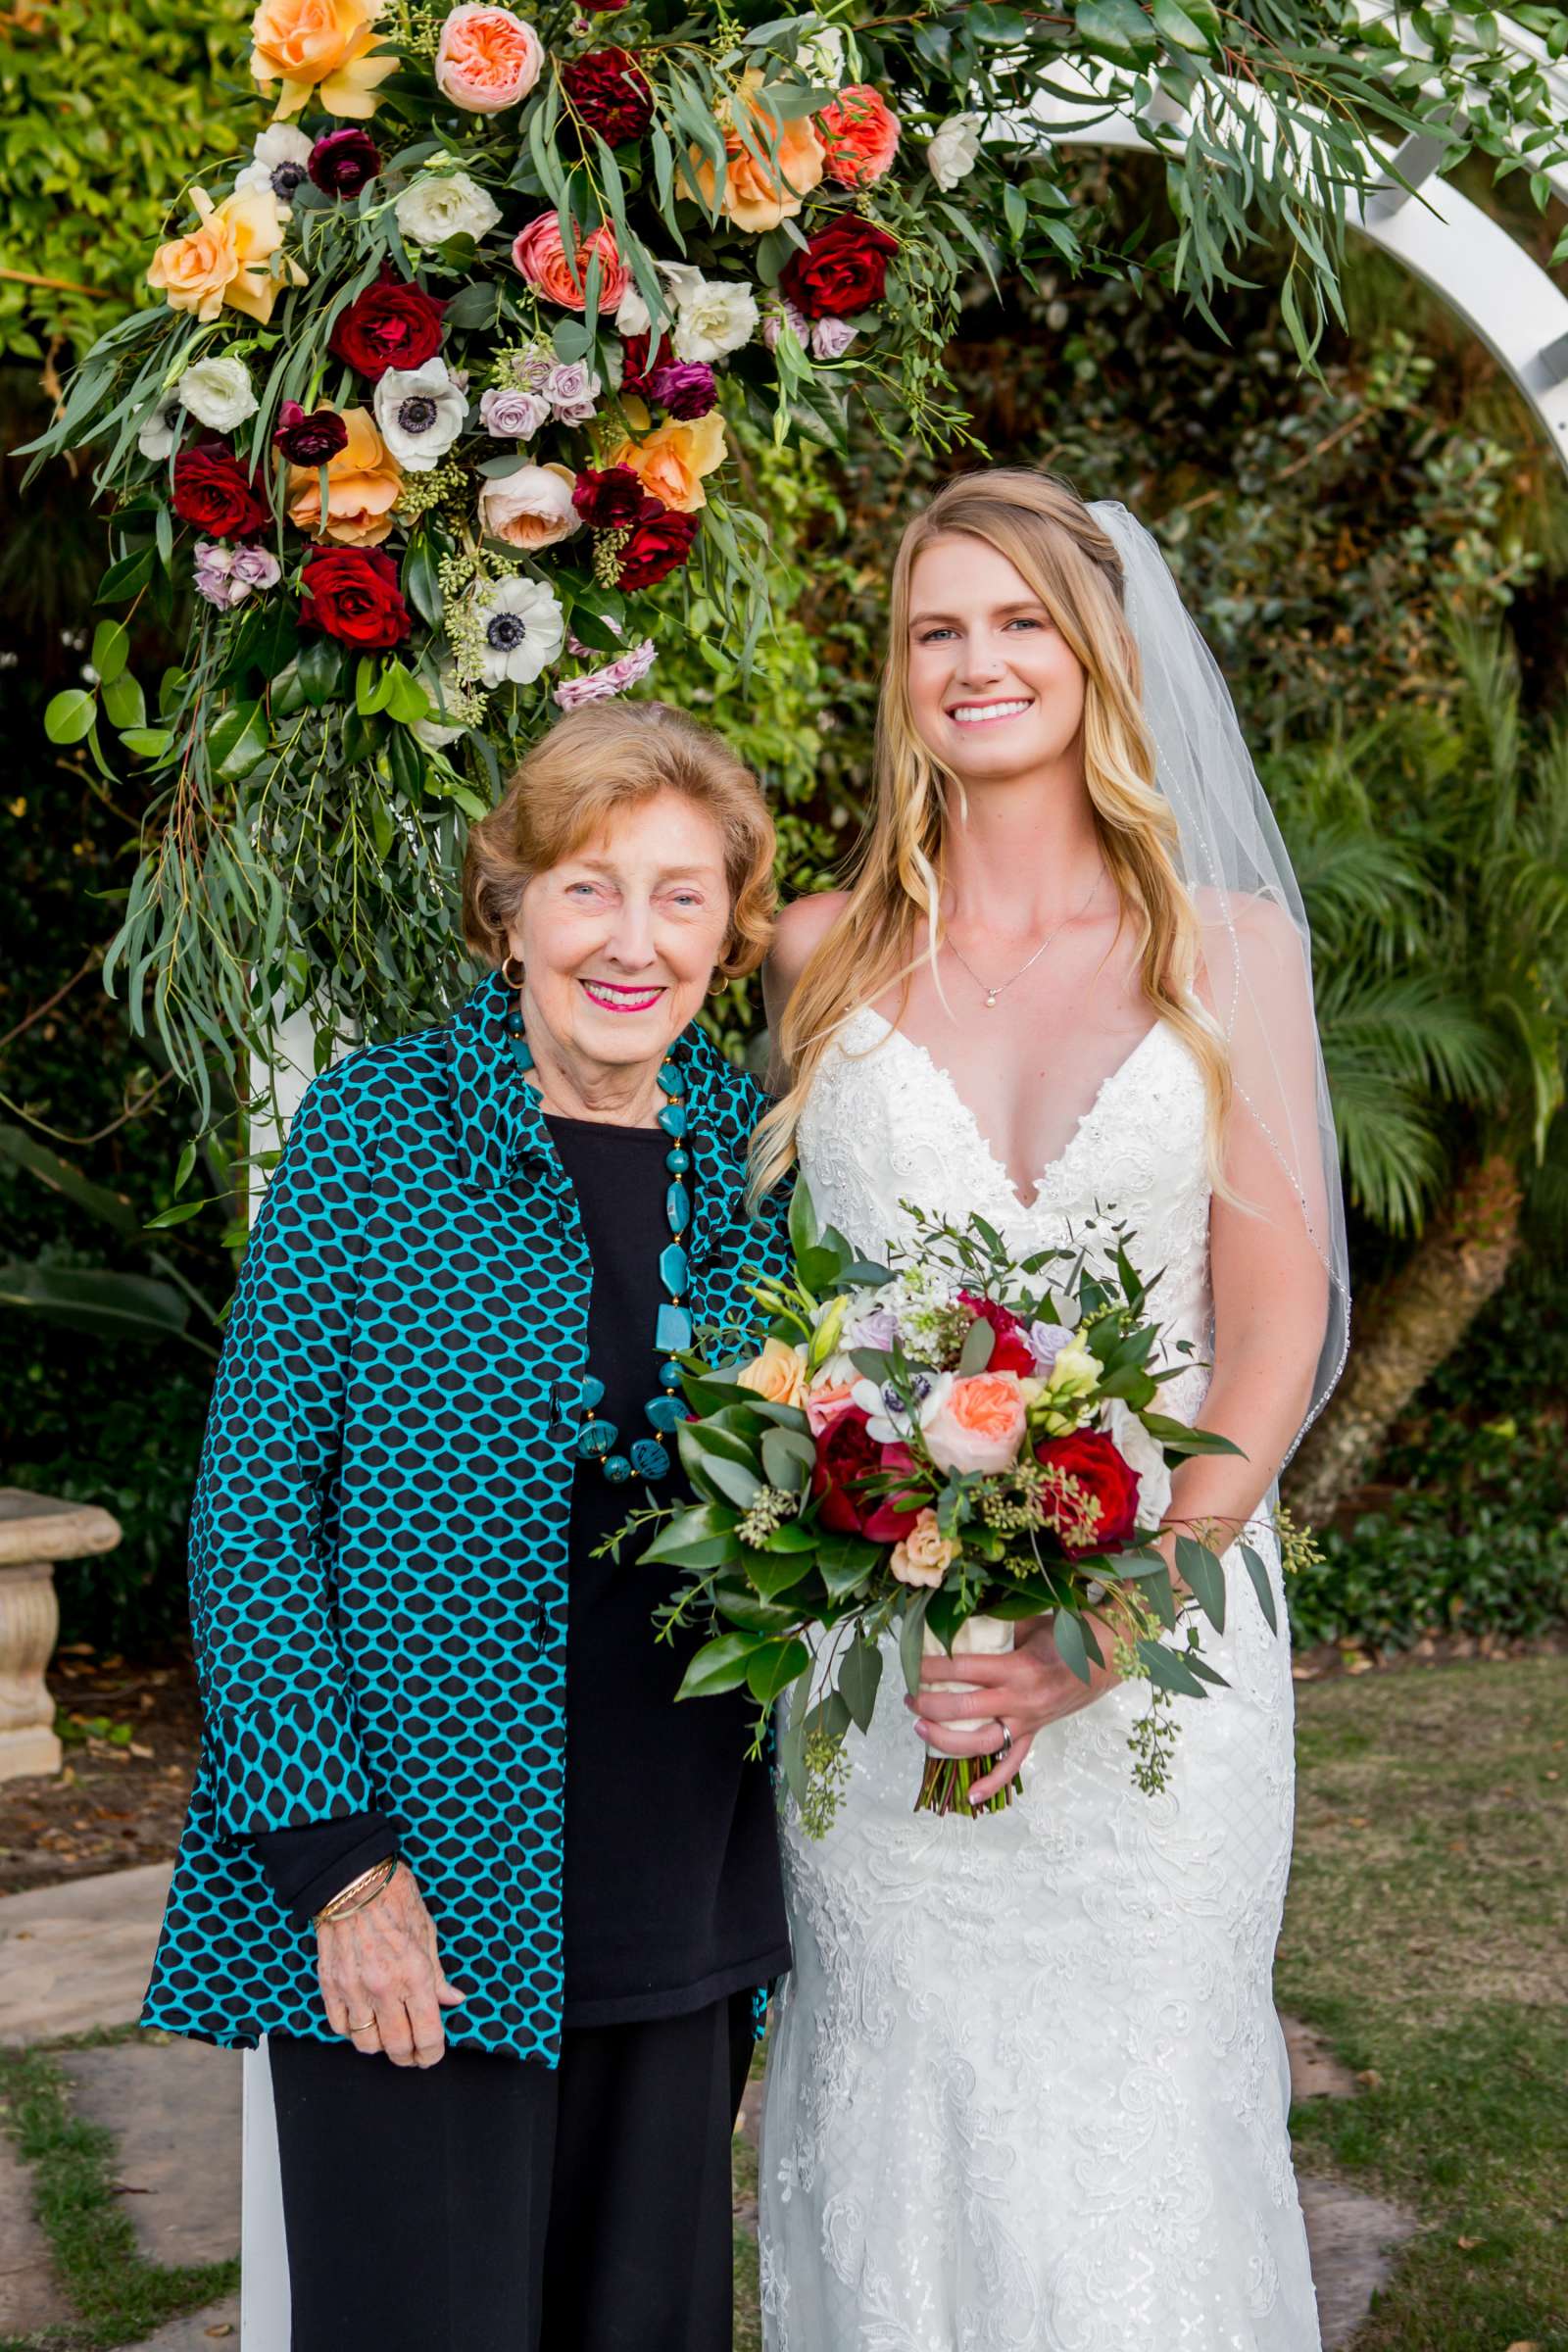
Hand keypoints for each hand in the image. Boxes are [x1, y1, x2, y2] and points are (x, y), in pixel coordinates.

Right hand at [316, 1864, 466, 2066]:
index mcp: (414, 1972)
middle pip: (397, 2046)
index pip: (427, 2034)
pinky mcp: (330, 1985)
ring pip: (366, 2043)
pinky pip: (340, 2027)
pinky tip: (363, 2018)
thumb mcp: (427, 1932)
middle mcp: (384, 1986)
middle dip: (408, 2057)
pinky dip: (353, 2030)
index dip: (432, 2053)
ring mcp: (354, 1988)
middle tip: (412, 2053)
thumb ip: (438, 1974)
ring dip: (380, 2045)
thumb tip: (452, 1999)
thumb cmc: (393, 1897)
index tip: (431, 2055)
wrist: (351, 1879)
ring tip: (388, 2034)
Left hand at [906, 1616, 1120, 1806]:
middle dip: (928, 1704)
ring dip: (945, 1739)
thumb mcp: (1030, 1623)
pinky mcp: (1034, 1735)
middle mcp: (1021, 1699)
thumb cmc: (1068, 1636)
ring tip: (919, 1728)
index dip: (931, 1667)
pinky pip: (1012, 1764)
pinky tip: (970, 1796)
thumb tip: (954, 1622)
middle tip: (909, 1696)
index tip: (911, 1662)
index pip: (963, 1669)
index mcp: (1019, 1667)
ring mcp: (1028, 1722)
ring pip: (980, 1743)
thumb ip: (994, 1627)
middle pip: (964, 1708)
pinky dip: (992, 1783)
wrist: (1107, 1660)